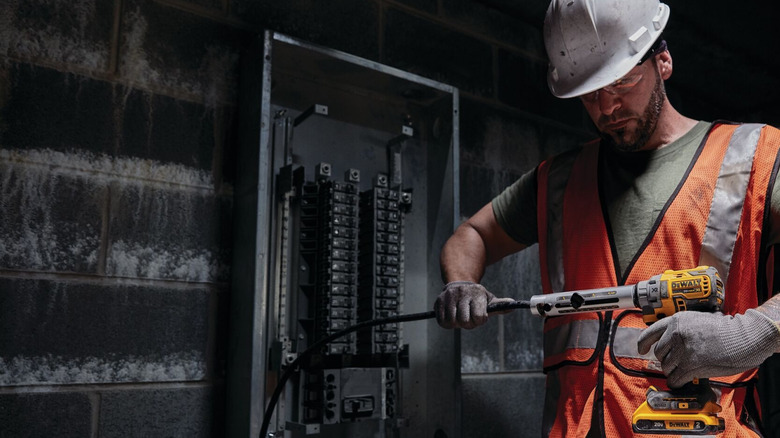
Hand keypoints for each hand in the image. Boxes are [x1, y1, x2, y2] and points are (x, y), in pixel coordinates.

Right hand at [434, 281, 512, 328]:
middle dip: (468, 324)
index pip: (479, 317)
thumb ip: (500, 306)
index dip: (480, 321)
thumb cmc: (477, 296)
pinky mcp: (438, 301)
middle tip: (469, 318)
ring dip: (457, 324)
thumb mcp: (489, 299)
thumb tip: (513, 306)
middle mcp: (462, 293)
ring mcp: (449, 297)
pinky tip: (451, 318)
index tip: (479, 317)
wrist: (459, 282)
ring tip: (460, 317)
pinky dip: (447, 324)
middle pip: (465, 322)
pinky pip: (441, 321)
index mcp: (477, 293)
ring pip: (452, 322)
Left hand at [637, 310, 779, 387]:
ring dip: (673, 371)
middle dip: (665, 360)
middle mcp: (676, 334)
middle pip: (658, 353)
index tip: (641, 349)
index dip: (643, 343)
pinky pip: (675, 378)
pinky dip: (677, 382)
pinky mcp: (690, 365)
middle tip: (675, 362)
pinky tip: (683, 380)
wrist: (743, 337)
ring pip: (666, 366)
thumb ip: (682, 328)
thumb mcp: (698, 319)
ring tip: (684, 370)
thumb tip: (670, 339)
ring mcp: (682, 350)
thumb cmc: (726, 329)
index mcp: (677, 321)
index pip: (650, 332)